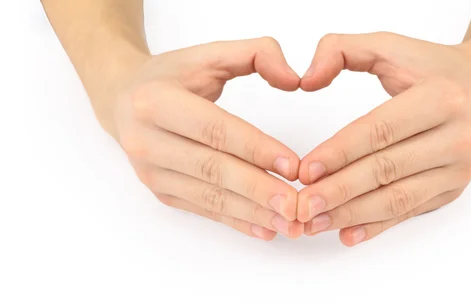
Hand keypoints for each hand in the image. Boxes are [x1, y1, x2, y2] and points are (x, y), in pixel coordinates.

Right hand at [101, 37, 303, 239]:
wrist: (121, 98)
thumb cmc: (170, 76)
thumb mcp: (209, 53)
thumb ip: (257, 54)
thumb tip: (295, 80)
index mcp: (156, 101)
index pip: (215, 130)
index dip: (255, 149)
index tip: (293, 166)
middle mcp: (146, 140)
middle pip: (212, 169)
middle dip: (258, 190)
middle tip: (295, 204)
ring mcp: (151, 171)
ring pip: (209, 196)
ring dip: (251, 212)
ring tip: (289, 223)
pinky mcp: (160, 191)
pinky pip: (203, 209)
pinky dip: (236, 221)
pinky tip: (265, 227)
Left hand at [297, 32, 470, 245]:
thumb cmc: (436, 68)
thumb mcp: (391, 45)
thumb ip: (341, 50)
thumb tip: (306, 80)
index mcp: (442, 97)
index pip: (380, 131)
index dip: (340, 153)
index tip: (305, 170)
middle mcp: (457, 136)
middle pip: (386, 170)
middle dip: (339, 191)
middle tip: (302, 205)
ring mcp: (458, 168)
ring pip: (398, 198)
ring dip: (352, 215)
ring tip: (314, 222)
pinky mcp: (454, 189)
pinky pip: (410, 211)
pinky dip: (378, 226)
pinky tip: (348, 234)